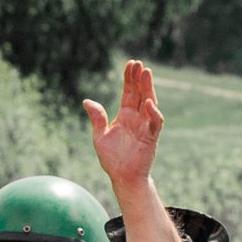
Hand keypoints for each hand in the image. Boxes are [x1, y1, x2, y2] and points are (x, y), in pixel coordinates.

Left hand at [84, 59, 163, 189]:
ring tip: (146, 73)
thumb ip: (97, 118)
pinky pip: (155, 123)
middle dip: (139, 79)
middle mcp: (137, 118)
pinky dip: (153, 113)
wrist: (122, 178)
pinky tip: (148, 102)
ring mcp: (145, 126)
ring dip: (148, 88)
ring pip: (149, 103)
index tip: (130, 64)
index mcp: (125, 115)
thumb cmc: (112, 159)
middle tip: (139, 64)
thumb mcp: (100, 136)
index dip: (129, 78)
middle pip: (140, 94)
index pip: (128, 92)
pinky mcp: (151, 137)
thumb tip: (86, 101)